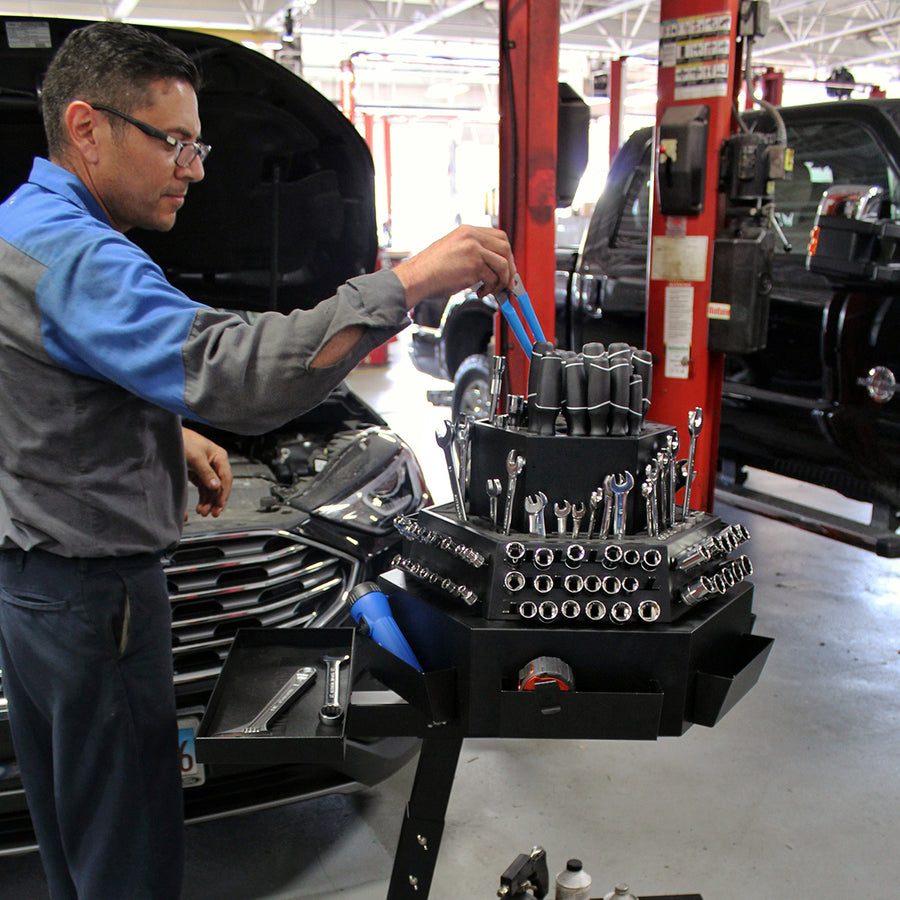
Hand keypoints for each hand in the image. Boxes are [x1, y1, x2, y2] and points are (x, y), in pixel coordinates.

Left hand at [182, 427, 232, 518]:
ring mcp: (206, 469)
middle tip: (212, 513)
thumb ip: (206, 473)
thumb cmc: (183, 441)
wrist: (165, 437)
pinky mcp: (196, 473)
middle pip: (219, 486)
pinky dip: (202, 498)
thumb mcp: (196, 458)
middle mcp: (214, 463)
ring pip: (211, 489)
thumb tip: (216, 487)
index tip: (219, 505)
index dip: (224, 493)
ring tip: (202, 512)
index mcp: (219, 457)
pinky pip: (203, 488)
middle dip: (215, 500)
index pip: (226, 478)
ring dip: (208, 501)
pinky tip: (200, 506)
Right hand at [392, 225, 515, 307]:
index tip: (507, 267)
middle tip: (507, 282)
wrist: (417, 277)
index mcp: (467, 231)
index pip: (499, 236)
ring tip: (491, 290)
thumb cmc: (430, 269)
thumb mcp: (453, 251)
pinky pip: (493, 278)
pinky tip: (480, 292)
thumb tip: (491, 268)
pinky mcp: (474, 265)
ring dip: (502, 281)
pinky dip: (490, 289)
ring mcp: (474, 249)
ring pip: (503, 264)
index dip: (506, 254)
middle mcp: (472, 237)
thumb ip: (472, 253)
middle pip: (505, 247)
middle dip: (510, 267)